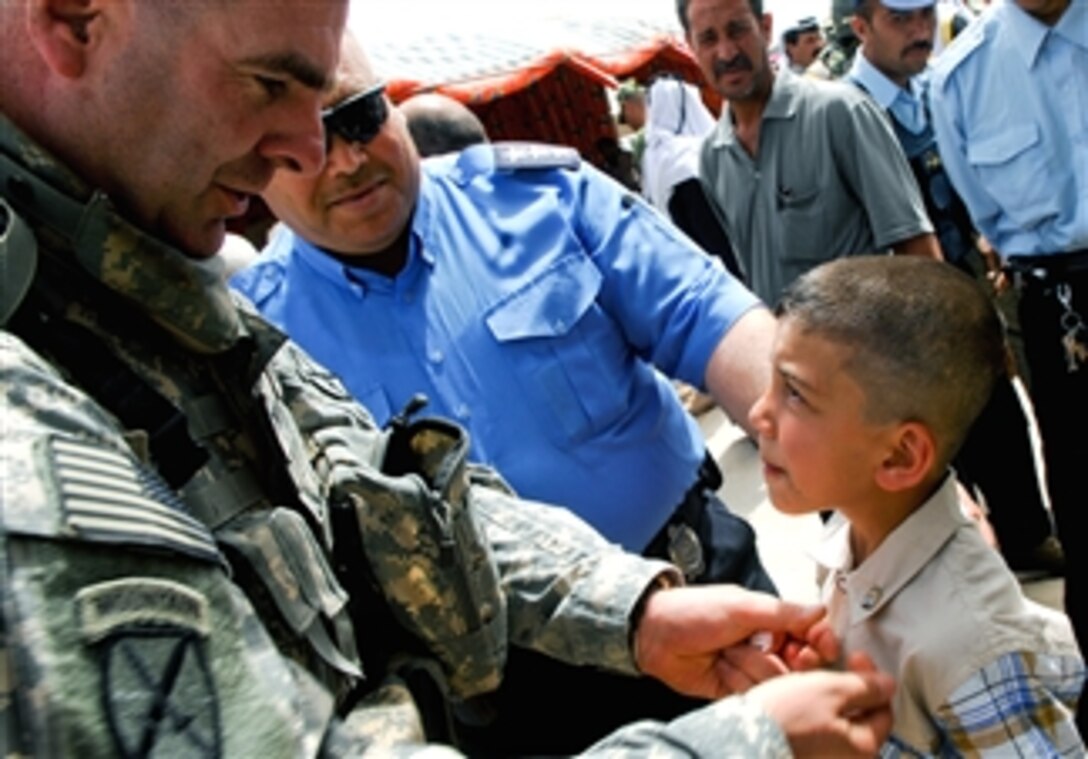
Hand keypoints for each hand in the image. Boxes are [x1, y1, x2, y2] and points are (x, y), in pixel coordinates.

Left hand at [634, 585, 836, 698]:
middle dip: (786, 659)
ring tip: (728, 651)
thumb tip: (820, 610)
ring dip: (751, 665)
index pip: (812, 635)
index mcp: (771, 621)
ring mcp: (752, 669)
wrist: (655, 635)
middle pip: (801, 665)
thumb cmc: (693, 610)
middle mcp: (766, 646)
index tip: (819, 646)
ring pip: (777, 681)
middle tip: (770, 648)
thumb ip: (783, 612)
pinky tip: (720, 667)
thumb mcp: (741, 606)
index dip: (820, 642)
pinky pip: (754, 693)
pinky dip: (737, 680)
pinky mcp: (738, 690)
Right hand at [749, 652, 894, 757]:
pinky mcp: (803, 756)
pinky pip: (815, 731)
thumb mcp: (829, 690)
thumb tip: (888, 685)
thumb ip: (865, 686)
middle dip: (845, 686)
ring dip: (824, 697)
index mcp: (864, 749)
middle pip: (858, 716)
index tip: (856, 657)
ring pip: (834, 722)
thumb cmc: (784, 719)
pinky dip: (809, 712)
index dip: (871, 678)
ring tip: (805, 680)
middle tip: (829, 668)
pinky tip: (793, 700)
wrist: (741, 739)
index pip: (883, 709)